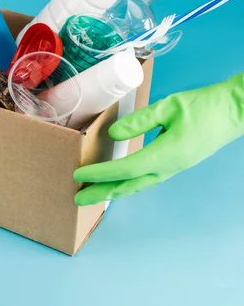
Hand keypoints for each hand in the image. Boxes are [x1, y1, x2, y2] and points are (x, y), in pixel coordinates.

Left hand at [74, 74, 243, 204]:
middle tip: (77, 199)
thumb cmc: (204, 106)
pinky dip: (127, 182)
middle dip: (102, 192)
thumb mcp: (169, 106)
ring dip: (113, 189)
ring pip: (137, 184)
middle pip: (129, 185)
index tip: (79, 174)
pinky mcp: (175, 163)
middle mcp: (169, 167)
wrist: (233, 112)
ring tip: (91, 193)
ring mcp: (173, 168)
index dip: (101, 173)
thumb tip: (113, 134)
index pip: (127, 168)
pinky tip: (116, 180)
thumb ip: (140, 121)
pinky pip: (145, 178)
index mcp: (168, 154)